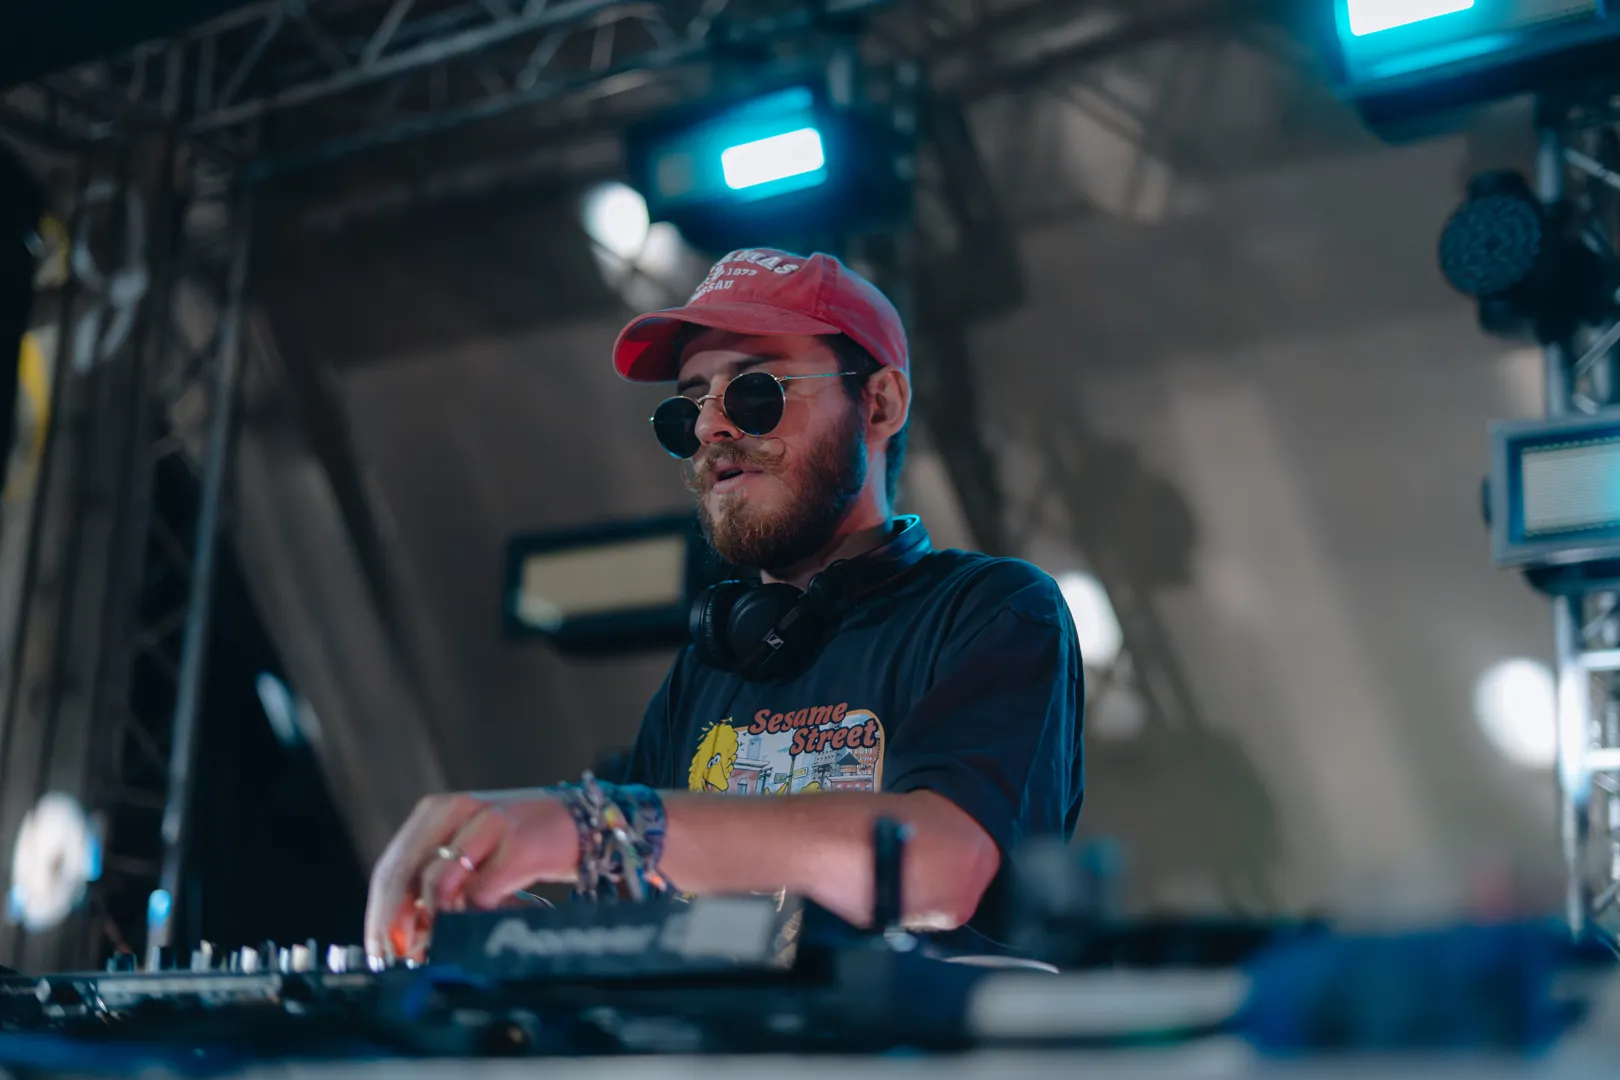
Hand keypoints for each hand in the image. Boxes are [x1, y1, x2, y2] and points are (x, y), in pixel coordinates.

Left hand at [363, 791, 575, 963]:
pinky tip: (476, 929)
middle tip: (402, 957)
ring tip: (441, 946)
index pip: (391, 866)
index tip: (380, 950)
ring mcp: (490, 823)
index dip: (380, 913)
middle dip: (398, 923)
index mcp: (437, 811)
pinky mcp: (519, 844)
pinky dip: (473, 917)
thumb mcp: (468, 852)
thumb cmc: (517, 845)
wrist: (579, 825)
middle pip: (406, 873)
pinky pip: (480, 892)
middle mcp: (458, 810)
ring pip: (438, 882)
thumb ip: (434, 881)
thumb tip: (403, 934)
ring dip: (435, 923)